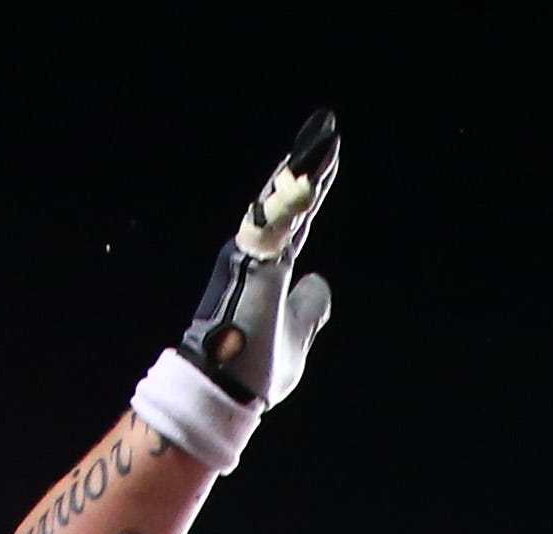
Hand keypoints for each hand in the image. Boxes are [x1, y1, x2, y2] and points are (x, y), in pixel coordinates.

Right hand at [181, 111, 338, 407]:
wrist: (225, 390)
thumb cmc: (255, 367)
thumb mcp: (297, 337)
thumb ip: (309, 309)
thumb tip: (320, 282)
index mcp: (268, 266)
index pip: (296, 216)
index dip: (312, 187)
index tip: (327, 153)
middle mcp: (256, 253)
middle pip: (289, 198)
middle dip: (310, 162)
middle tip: (327, 123)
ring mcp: (251, 256)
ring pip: (279, 202)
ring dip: (302, 169)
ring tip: (323, 136)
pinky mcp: (249, 266)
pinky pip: (272, 226)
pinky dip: (289, 201)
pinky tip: (309, 176)